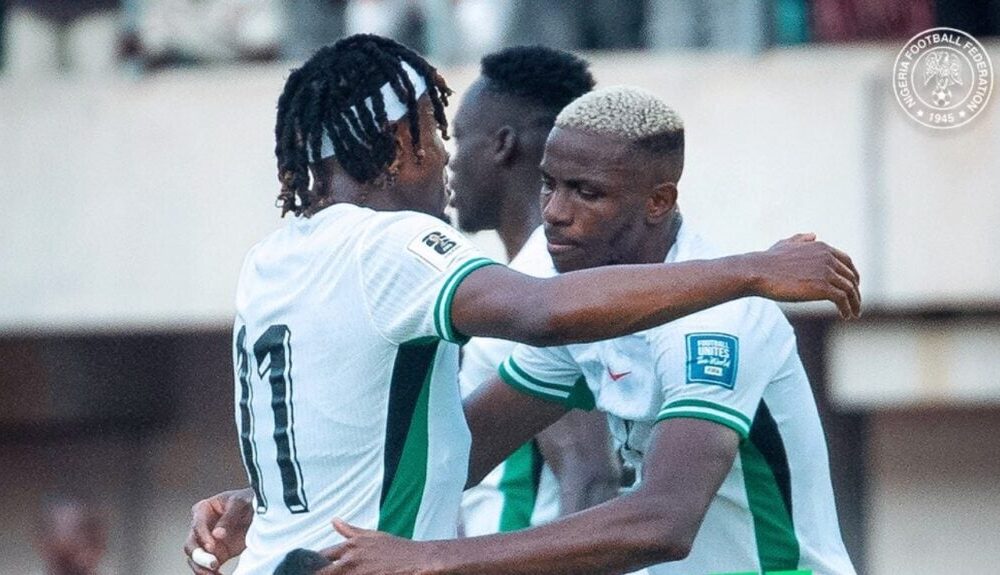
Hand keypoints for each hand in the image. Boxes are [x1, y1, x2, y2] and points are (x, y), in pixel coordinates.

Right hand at [184, 488, 253, 573]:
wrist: (263, 510)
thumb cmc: (249, 500)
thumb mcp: (241, 502)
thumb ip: (229, 517)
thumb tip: (217, 534)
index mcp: (204, 509)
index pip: (197, 524)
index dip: (203, 536)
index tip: (211, 546)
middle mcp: (202, 526)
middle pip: (191, 544)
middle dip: (199, 556)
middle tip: (213, 563)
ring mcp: (208, 542)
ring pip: (195, 558)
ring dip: (202, 568)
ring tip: (214, 574)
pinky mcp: (217, 554)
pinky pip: (206, 566)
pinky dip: (209, 573)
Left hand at [315, 520, 435, 574]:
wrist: (418, 559)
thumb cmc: (397, 548)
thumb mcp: (372, 535)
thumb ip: (350, 531)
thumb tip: (334, 521)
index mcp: (350, 546)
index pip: (321, 556)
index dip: (314, 564)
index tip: (311, 568)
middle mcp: (351, 560)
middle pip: (324, 572)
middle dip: (320, 573)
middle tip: (318, 574)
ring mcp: (359, 573)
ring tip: (344, 573)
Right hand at [751, 234, 860, 318]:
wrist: (759, 272)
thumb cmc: (769, 260)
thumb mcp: (787, 244)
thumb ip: (802, 239)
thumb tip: (813, 235)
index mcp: (823, 248)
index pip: (847, 262)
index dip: (852, 275)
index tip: (853, 286)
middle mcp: (828, 258)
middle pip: (851, 277)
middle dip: (855, 291)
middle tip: (856, 304)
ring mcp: (827, 273)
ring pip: (850, 290)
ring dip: (854, 303)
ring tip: (853, 314)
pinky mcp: (823, 288)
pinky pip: (842, 300)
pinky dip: (847, 309)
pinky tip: (845, 315)